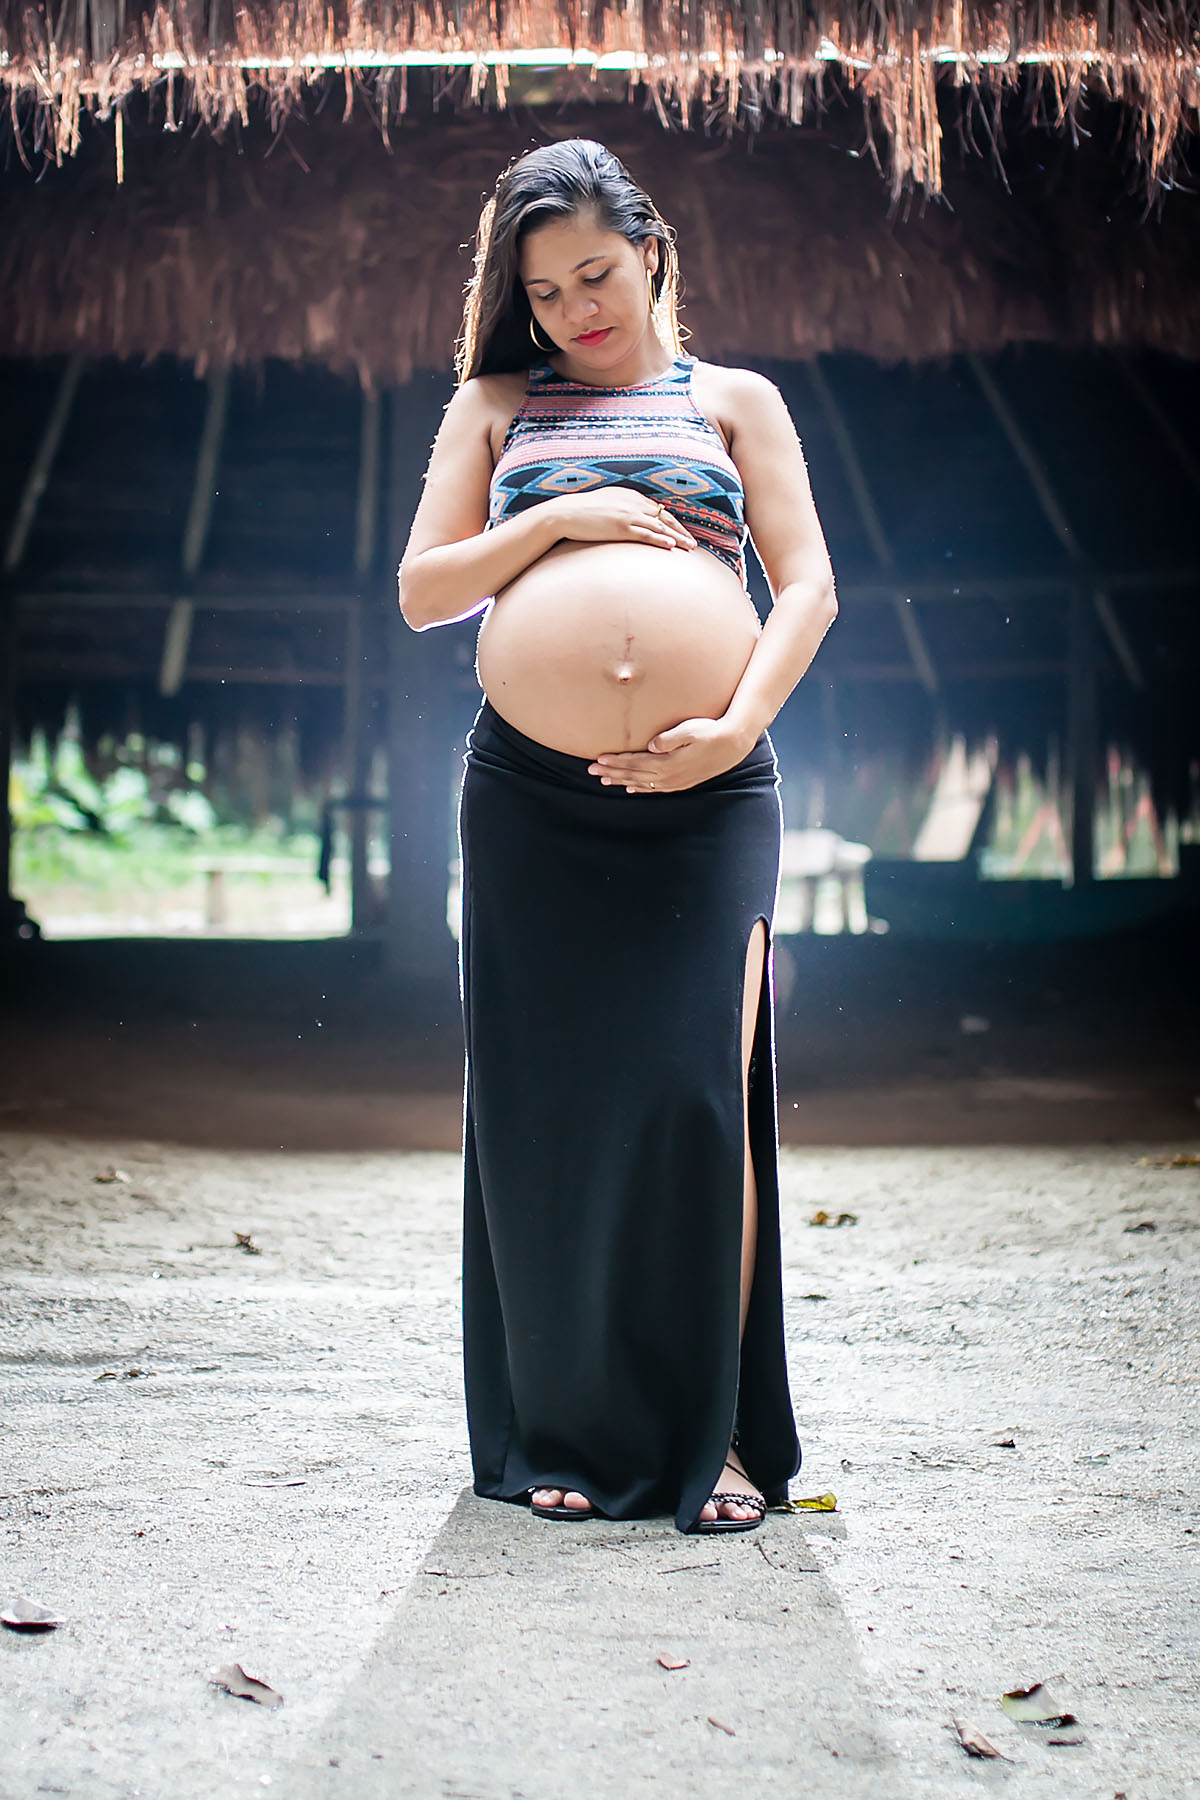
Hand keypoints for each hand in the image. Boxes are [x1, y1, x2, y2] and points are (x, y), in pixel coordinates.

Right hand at [550, 486, 696, 551]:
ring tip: (689, 548)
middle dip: (681, 531)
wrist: (566, 513)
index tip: (682, 533)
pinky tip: (671, 546)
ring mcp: (628, 515)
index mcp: (632, 496)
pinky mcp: (621, 527)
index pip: (658, 510)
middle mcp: (634, 504)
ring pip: (660, 527)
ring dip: (677, 538)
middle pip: (665, 518)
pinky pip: (646, 534)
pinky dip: (660, 540)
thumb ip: (622, 508)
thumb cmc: (583, 511)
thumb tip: (629, 519)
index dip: (673, 523)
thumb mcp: (607, 504)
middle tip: (693, 544)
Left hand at [588, 717, 756, 793]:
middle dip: (611, 772)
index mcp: (667, 762)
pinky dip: (639, 788)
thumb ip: (670, 738)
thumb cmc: (711, 732)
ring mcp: (674, 782)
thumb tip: (651, 744)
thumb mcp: (691, 730)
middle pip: (633, 774)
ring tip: (604, 780)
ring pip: (641, 783)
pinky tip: (630, 789)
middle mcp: (668, 776)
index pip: (634, 763)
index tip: (598, 759)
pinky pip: (654, 789)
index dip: (615, 761)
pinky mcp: (680, 783)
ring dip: (621, 781)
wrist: (732, 746)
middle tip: (591, 771)